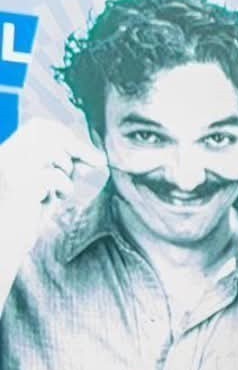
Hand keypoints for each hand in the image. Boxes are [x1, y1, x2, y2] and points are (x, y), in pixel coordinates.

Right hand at [0, 120, 104, 254]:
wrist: (5, 242)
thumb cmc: (27, 215)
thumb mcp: (50, 186)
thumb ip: (66, 168)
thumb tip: (93, 157)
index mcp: (8, 152)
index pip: (39, 127)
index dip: (66, 135)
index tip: (88, 152)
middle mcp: (6, 156)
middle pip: (48, 133)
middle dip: (77, 146)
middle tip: (97, 162)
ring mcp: (10, 169)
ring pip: (52, 153)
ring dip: (66, 173)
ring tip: (56, 192)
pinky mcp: (19, 184)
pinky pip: (54, 176)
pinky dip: (62, 188)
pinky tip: (49, 201)